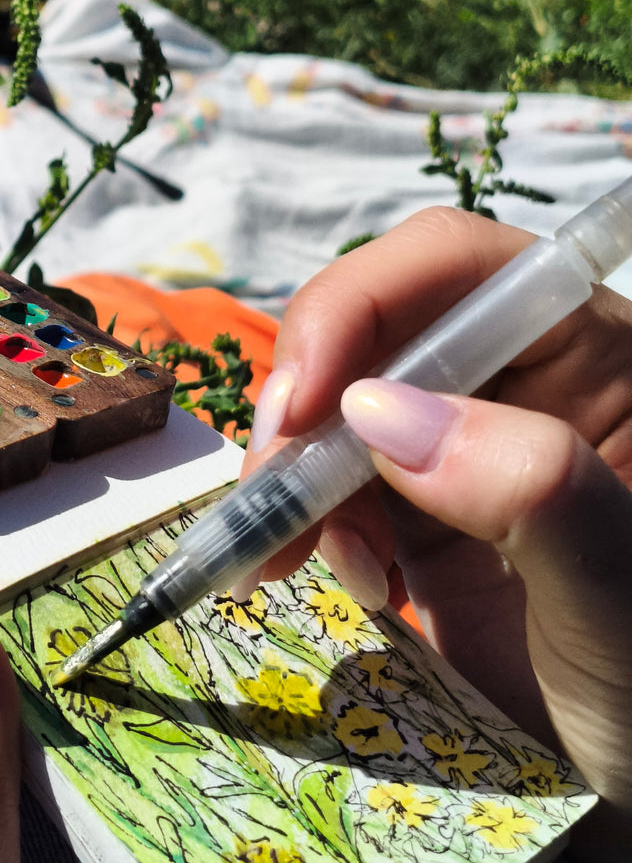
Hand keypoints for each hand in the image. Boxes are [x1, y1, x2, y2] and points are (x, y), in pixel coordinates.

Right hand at [243, 206, 631, 862]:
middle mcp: (513, 385)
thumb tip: (377, 410)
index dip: (364, 306)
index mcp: (590, 357)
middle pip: (372, 332)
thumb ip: (530, 488)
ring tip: (279, 558)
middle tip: (266, 498)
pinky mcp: (408, 514)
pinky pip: (326, 485)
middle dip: (302, 405)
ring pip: (332, 412)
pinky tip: (334, 577)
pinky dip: (300, 523)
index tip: (304, 405)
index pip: (459, 266)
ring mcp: (452, 453)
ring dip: (287, 474)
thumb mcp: (619, 595)